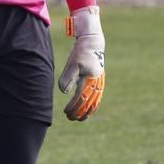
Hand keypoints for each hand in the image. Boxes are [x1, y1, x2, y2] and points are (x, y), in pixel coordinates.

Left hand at [58, 6, 104, 120]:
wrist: (93, 44)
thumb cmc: (81, 53)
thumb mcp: (72, 64)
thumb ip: (68, 78)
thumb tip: (64, 92)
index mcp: (89, 80)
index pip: (80, 99)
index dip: (73, 107)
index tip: (65, 111)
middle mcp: (96, 84)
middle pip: (88, 104)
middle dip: (78, 112)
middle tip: (69, 118)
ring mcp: (100, 84)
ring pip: (94, 103)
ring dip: (86, 112)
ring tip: (78, 119)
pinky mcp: (100, 82)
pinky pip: (98, 99)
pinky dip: (93, 107)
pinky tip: (88, 112)